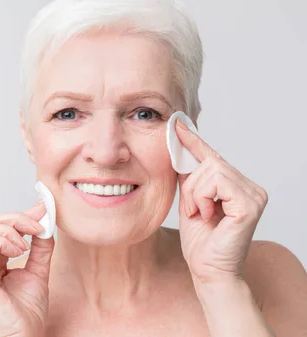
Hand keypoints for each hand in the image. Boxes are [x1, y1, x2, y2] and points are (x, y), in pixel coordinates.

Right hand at [0, 201, 54, 336]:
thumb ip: (41, 246)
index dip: (19, 214)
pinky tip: (19, 253)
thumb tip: (45, 220)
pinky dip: (2, 243)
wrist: (27, 335)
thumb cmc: (28, 311)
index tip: (42, 210)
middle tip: (36, 228)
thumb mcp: (39, 269)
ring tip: (25, 247)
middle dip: (13, 218)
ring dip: (7, 231)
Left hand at [175, 120, 267, 285]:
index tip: (177, 124)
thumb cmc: (200, 242)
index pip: (212, 156)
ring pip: (211, 171)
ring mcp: (253, 194)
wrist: (207, 271)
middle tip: (192, 210)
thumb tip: (180, 152)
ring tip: (200, 215)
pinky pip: (216, 183)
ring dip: (195, 194)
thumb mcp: (190, 202)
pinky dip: (202, 199)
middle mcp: (250, 187)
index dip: (193, 141)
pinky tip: (208, 217)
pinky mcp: (250, 204)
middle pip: (209, 162)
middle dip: (190, 186)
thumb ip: (189, 179)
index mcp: (236, 186)